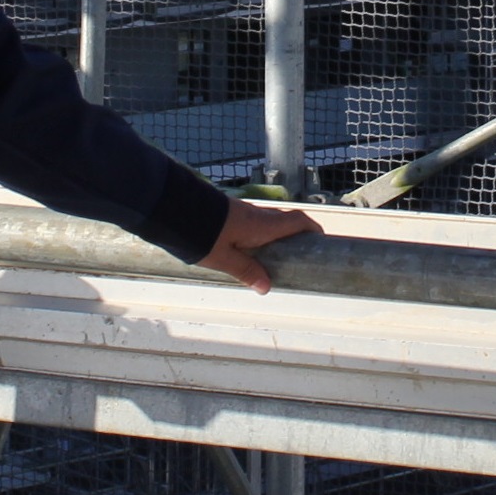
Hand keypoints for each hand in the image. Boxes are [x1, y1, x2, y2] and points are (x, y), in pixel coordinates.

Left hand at [199, 199, 322, 293]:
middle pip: (284, 220)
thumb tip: (266, 287)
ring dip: (276, 233)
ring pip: (268, 220)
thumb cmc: (201, 233)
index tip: (319, 240)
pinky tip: (249, 248)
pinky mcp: (230, 211)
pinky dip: (260, 232)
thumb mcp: (224, 259)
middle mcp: (256, 214)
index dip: (311, 229)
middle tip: (298, 254)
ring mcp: (243, 210)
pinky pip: (254, 220)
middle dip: (295, 233)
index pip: (296, 221)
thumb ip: (246, 271)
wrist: (175, 207)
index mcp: (261, 225)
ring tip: (273, 257)